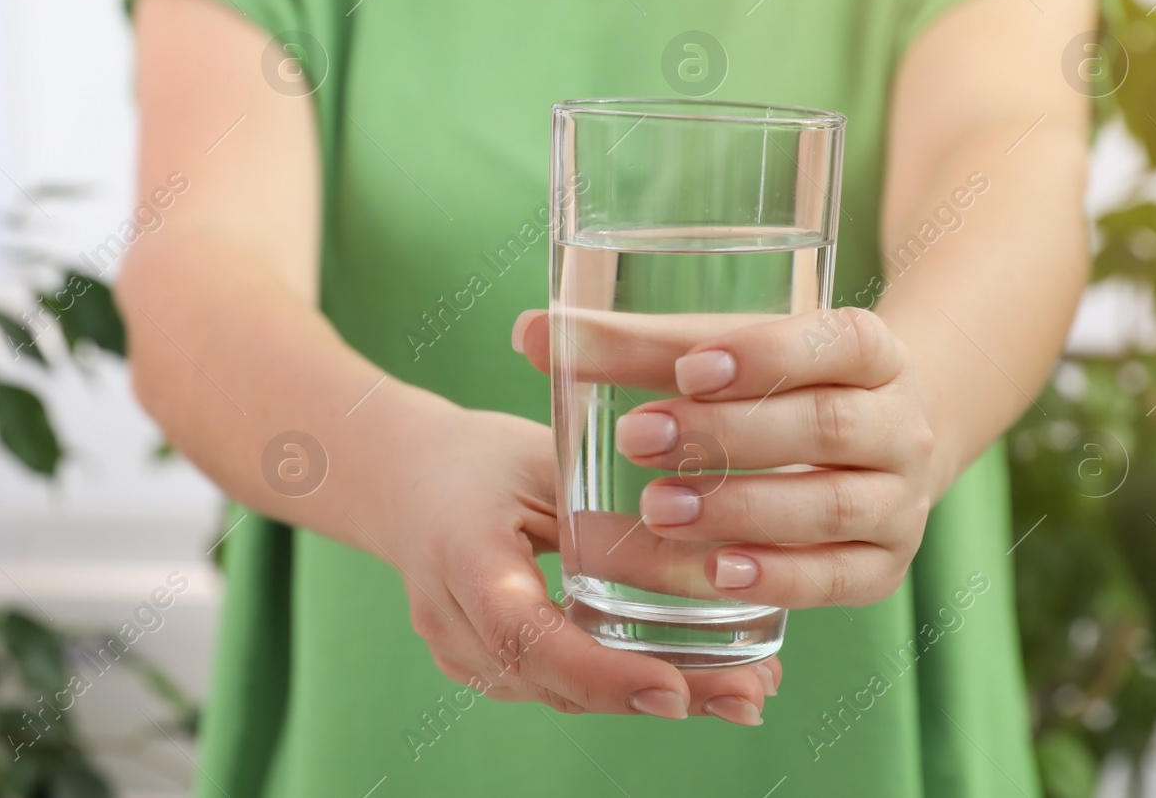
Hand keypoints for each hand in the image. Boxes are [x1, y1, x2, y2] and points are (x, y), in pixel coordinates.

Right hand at [378, 406, 781, 723]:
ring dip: (653, 697)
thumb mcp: (546, 459)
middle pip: (555, 681)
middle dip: (657, 694)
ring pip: (562, 693)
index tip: (674, 689)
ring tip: (748, 689)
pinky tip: (694, 679)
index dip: (600, 671)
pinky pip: (556, 685)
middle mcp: (451, 619)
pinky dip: (621, 685)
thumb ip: (608, 508)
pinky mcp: (481, 665)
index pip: (525, 634)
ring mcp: (459, 652)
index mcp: (461, 556)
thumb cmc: (482, 458)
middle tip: (753, 696)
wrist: (403, 479)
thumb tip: (716, 547)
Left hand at [514, 305, 938, 609]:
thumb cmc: (772, 387)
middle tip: (639, 440)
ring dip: (741, 510)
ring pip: (830, 506)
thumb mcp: (722, 355)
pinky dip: (779, 577)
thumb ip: (633, 346)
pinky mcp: (883, 566)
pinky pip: (839, 580)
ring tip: (659, 510)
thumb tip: (528, 333)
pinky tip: (719, 575)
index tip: (691, 368)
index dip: (769, 355)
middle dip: (729, 436)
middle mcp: (899, 423)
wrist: (868, 447)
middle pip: (826, 426)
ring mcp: (899, 500)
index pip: (839, 341)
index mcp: (870, 350)